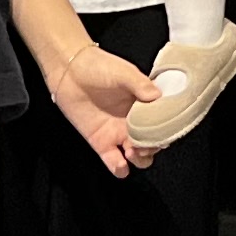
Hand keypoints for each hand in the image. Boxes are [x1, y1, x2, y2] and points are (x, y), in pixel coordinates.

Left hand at [42, 38, 159, 175]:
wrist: (69, 71)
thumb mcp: (123, 72)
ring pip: (137, 155)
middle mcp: (134, 121)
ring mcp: (118, 133)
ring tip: (133, 152)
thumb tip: (157, 96)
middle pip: (153, 142)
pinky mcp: (101, 142)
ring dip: (140, 159)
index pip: (163, 122)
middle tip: (147, 144)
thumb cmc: (98, 67)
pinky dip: (119, 168)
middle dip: (154, 148)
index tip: (164, 133)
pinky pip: (114, 161)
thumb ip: (140, 84)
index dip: (166, 130)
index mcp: (145, 104)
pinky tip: (121, 165)